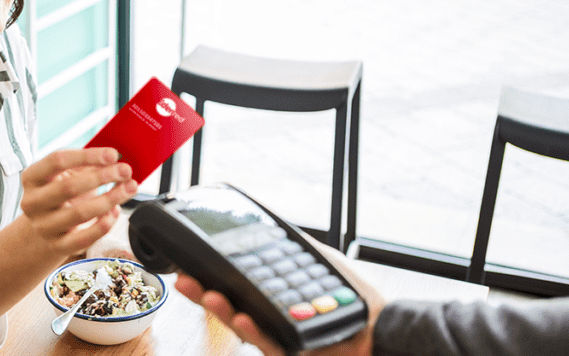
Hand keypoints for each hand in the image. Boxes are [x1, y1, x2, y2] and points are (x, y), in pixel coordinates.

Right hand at [19, 148, 135, 257]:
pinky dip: (104, 225)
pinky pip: (84, 238)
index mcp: (31, 177)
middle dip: (102, 177)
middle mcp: (32, 202)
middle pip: (68, 187)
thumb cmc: (61, 193)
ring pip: (80, 213)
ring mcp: (43, 226)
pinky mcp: (57, 246)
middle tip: (125, 171)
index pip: (57, 160)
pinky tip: (115, 211)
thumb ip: (87, 164)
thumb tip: (115, 160)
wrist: (46, 226)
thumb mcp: (66, 174)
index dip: (87, 156)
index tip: (113, 154)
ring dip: (110, 199)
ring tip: (129, 188)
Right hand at [174, 239, 383, 355]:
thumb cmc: (356, 302)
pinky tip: (243, 318)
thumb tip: (272, 225)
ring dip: (224, 311)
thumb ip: (296, 248)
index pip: (234, 288)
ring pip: (243, 326)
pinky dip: (256, 331)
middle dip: (204, 294)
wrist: (385, 331)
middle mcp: (271, 319)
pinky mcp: (293, 353)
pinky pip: (270, 344)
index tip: (190, 266)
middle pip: (230, 306)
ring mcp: (280, 337)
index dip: (210, 279)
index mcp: (272, 299)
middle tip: (184, 280)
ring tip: (210, 295)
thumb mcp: (322, 263)